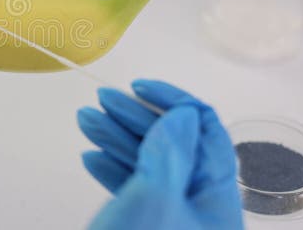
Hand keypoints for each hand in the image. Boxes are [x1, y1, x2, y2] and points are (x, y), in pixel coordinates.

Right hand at [77, 80, 242, 229]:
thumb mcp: (155, 197)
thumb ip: (169, 152)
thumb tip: (183, 114)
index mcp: (216, 200)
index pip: (206, 133)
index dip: (172, 102)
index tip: (139, 86)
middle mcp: (199, 207)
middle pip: (172, 146)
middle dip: (133, 117)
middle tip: (104, 98)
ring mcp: (173, 218)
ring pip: (148, 166)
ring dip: (115, 138)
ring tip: (86, 120)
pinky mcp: (148, 225)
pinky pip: (135, 190)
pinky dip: (113, 169)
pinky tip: (92, 156)